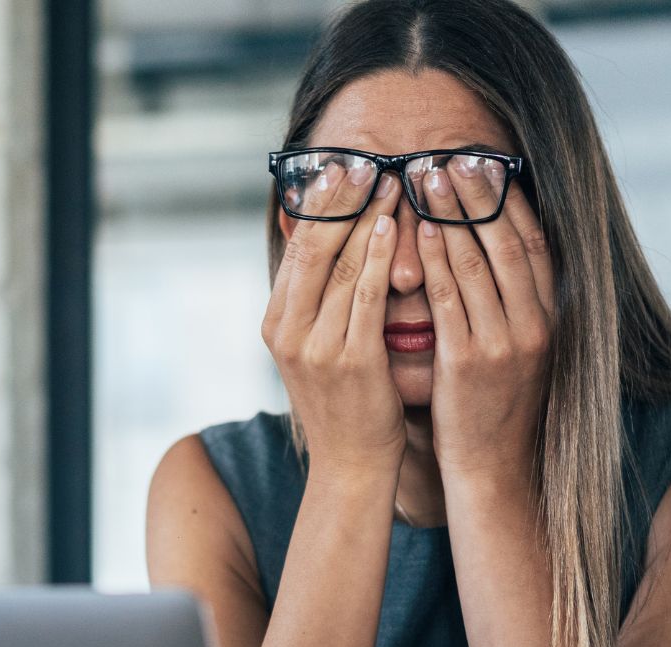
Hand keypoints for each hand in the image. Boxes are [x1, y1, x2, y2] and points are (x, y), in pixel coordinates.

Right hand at [261, 163, 406, 482]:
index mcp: (275, 324)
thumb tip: (326, 246)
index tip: (341, 167)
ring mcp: (317, 346)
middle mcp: (288, 332)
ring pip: (342, 265)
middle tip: (366, 158)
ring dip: (369, 216)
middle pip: (314, 249)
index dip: (319, 205)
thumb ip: (316, 301)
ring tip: (392, 179)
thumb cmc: (343, 402)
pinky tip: (395, 225)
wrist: (351, 463)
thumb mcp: (315, 348)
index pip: (296, 250)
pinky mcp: (351, 359)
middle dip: (341, 199)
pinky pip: (367, 295)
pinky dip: (381, 255)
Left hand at [416, 163, 553, 484]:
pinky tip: (420, 232)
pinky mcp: (469, 362)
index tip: (484, 163)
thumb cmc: (490, 406)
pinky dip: (437, 262)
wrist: (490, 466)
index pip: (532, 242)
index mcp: (547, 316)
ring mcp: (504, 342)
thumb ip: (503, 305)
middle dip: (476, 195)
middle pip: (506, 242)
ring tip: (426, 177)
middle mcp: (533, 323)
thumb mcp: (511, 350)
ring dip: (451, 215)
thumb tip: (484, 255)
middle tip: (448, 156)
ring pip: (478, 263)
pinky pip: (451, 300)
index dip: (507, 199)